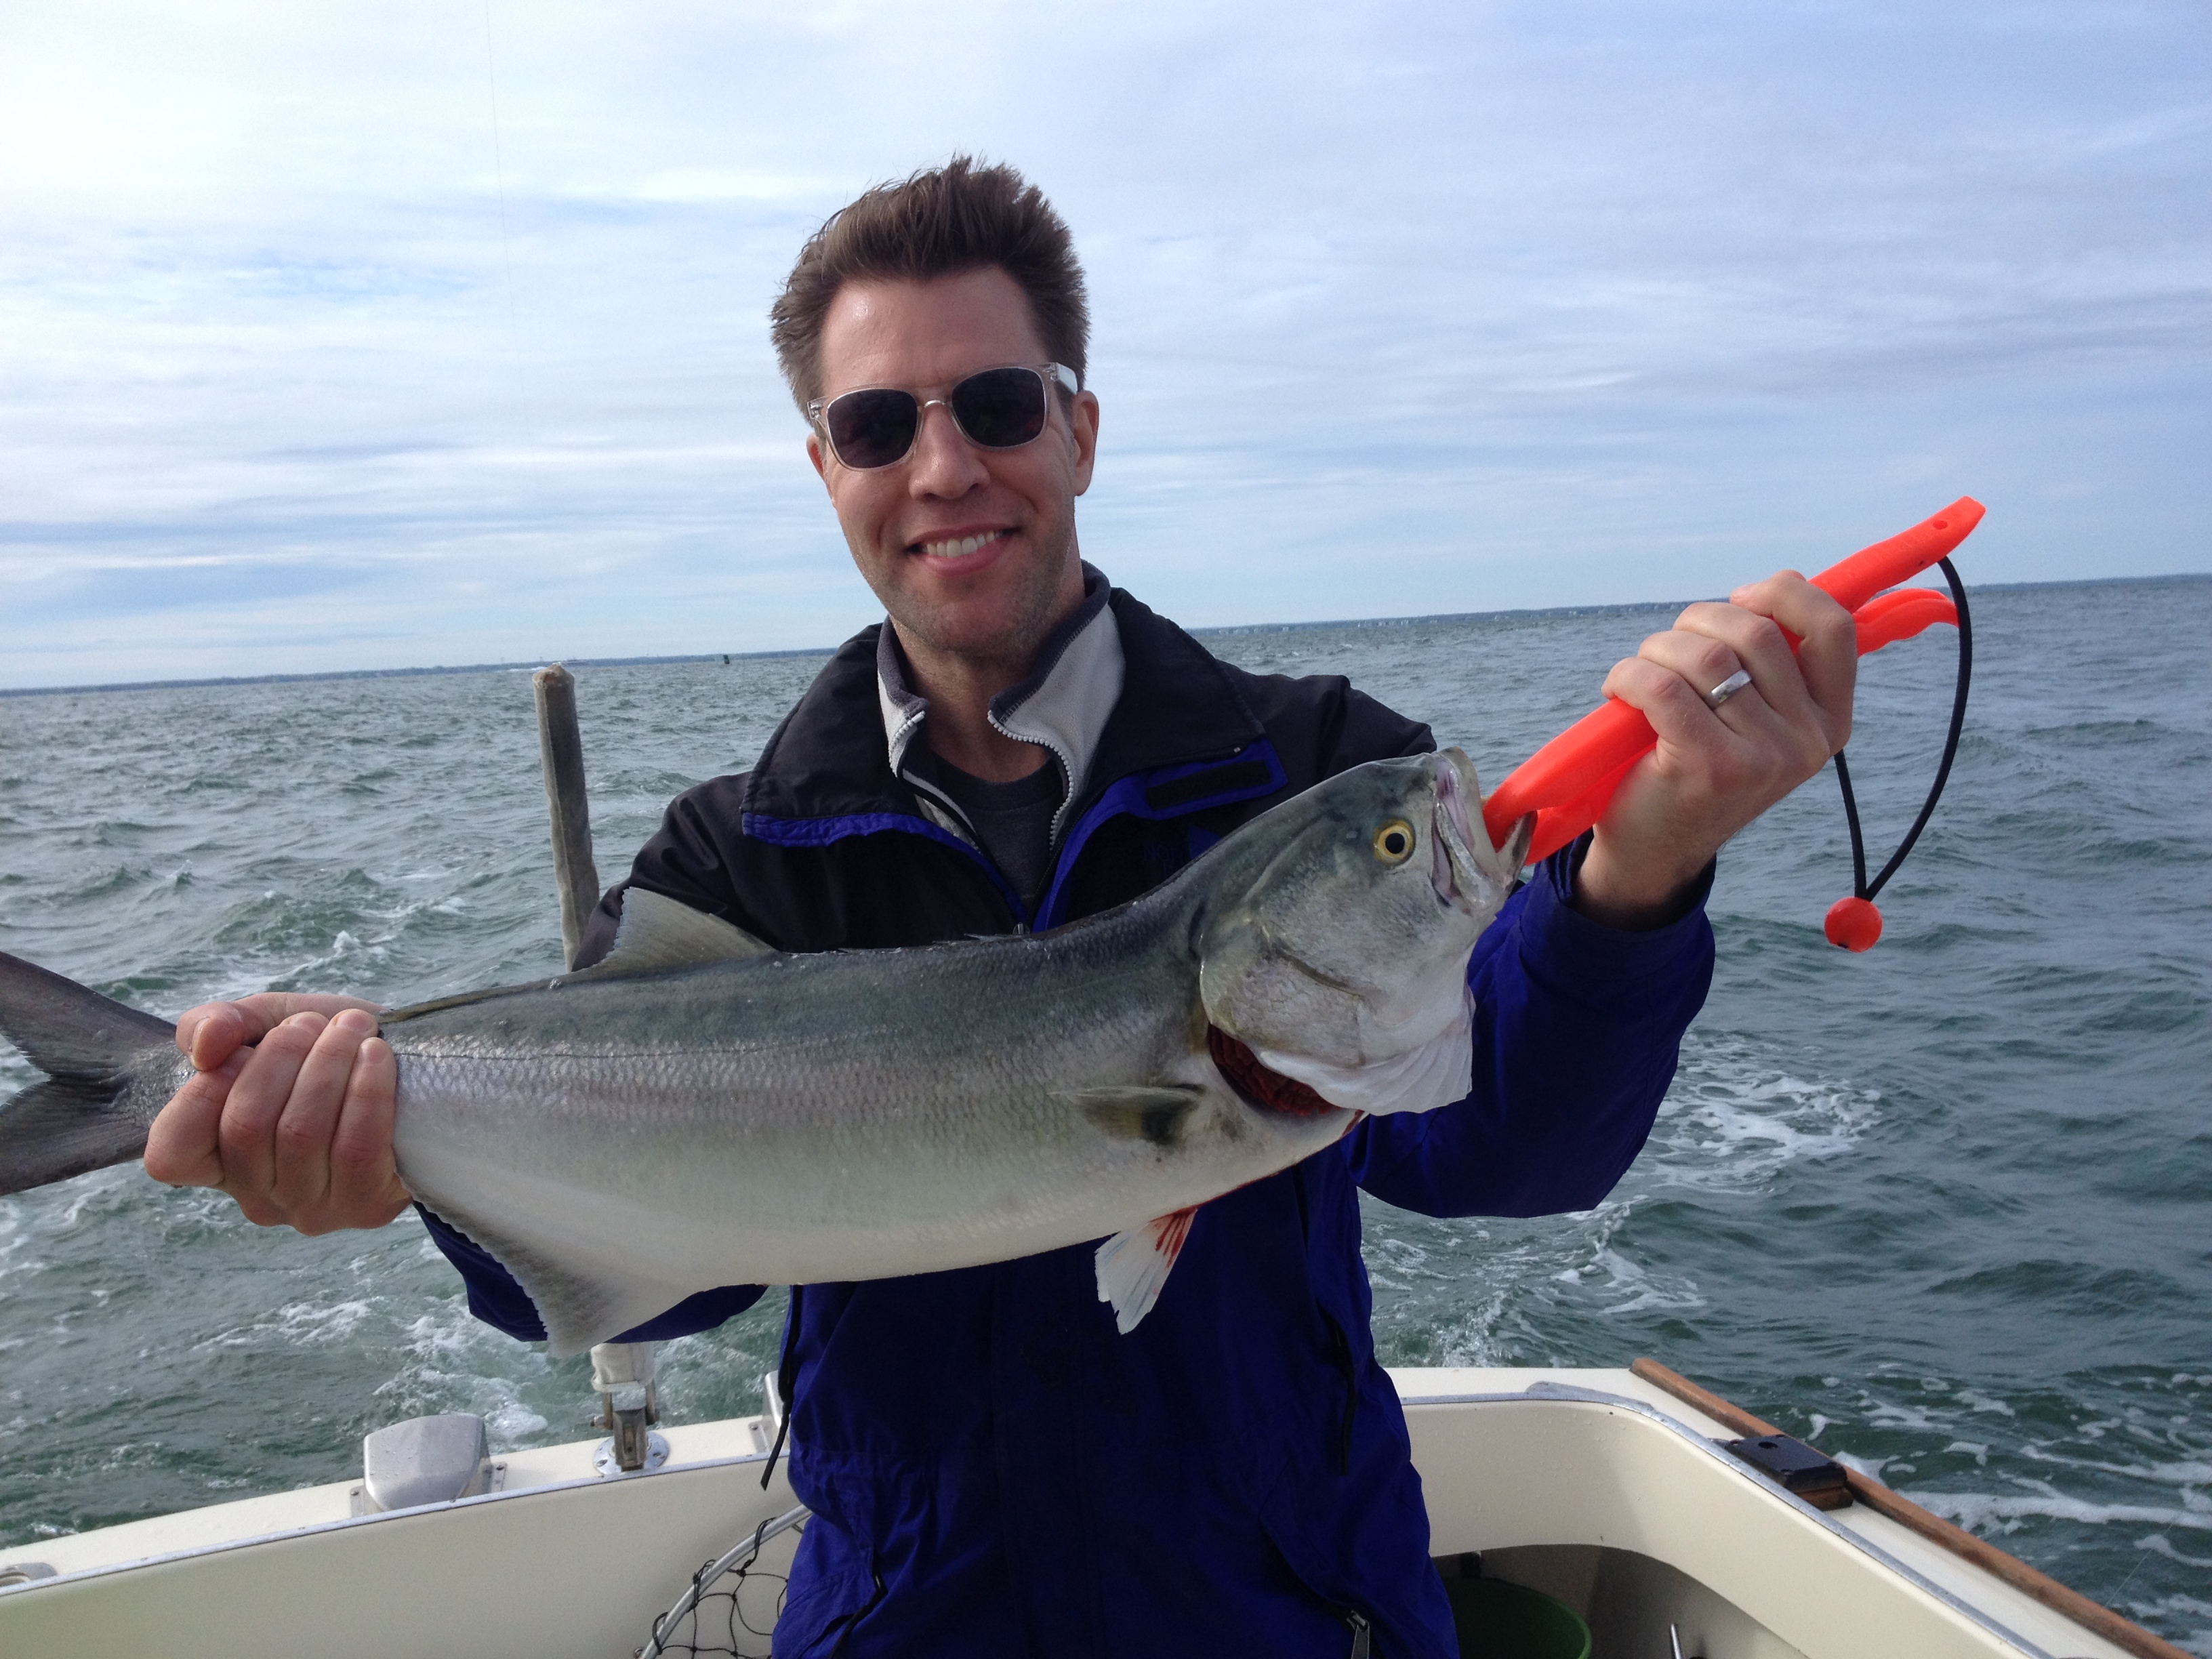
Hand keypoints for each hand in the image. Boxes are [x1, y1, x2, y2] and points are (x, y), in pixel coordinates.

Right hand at [144, 994, 409, 1233]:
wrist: (419, 1069)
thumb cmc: (326, 1049)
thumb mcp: (266, 1022)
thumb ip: (217, 1024)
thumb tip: (207, 1044)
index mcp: (215, 1159)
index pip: (171, 1155)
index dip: (198, 1098)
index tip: (239, 1051)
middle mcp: (255, 1196)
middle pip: (245, 1128)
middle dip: (281, 1057)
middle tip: (311, 1023)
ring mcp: (308, 1209)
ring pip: (301, 1133)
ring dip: (327, 1064)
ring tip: (351, 1027)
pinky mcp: (365, 1207)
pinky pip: (356, 1147)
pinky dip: (367, 1090)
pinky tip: (376, 1056)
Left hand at [1573, 570, 1855, 928]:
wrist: (1655, 853)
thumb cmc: (1696, 766)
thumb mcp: (1751, 718)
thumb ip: (1772, 663)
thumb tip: (1777, 584)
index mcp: (1830, 719)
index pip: (1834, 629)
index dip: (1785, 593)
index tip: (1740, 596)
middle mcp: (1809, 741)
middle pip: (1755, 631)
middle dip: (1697, 623)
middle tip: (1667, 650)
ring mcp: (1764, 758)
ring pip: (1705, 657)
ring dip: (1657, 651)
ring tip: (1640, 675)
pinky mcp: (1711, 767)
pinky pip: (1663, 687)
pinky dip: (1628, 677)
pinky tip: (1617, 692)